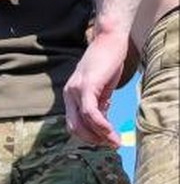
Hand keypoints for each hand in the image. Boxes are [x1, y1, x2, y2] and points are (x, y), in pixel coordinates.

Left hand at [64, 29, 127, 146]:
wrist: (110, 39)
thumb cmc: (108, 61)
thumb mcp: (102, 88)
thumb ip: (100, 105)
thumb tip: (102, 123)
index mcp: (70, 95)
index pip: (74, 123)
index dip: (87, 135)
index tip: (103, 141)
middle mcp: (69, 94)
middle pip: (74, 127)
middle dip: (92, 140)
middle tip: (109, 144)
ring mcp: (76, 90)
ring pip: (83, 122)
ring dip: (99, 135)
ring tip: (114, 141)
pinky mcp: (87, 86)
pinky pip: (91, 113)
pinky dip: (101, 125)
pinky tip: (111, 131)